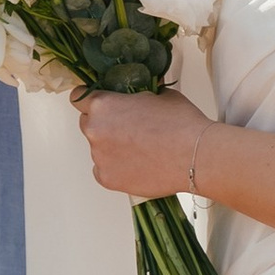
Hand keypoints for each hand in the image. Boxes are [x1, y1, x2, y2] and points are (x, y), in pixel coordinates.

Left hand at [75, 87, 210, 198]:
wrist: (195, 157)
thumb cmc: (181, 124)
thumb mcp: (160, 95)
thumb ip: (139, 96)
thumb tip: (139, 98)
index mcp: (103, 105)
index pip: (79, 99)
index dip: (91, 101)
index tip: (100, 106)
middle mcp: (94, 130)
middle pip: (87, 124)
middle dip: (103, 125)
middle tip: (127, 129)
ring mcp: (98, 157)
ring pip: (98, 149)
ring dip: (112, 148)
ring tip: (140, 150)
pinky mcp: (106, 179)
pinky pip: (104, 170)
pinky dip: (116, 168)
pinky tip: (138, 165)